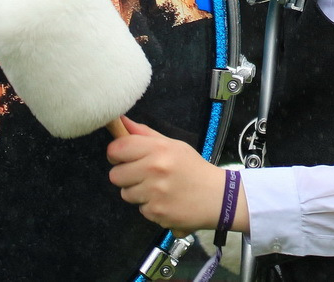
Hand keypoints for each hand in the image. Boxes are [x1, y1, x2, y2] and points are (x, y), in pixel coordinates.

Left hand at [107, 116, 243, 234]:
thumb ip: (144, 134)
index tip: (123, 157)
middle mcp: (154, 169)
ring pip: (125, 194)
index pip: (117, 149)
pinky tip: (165, 201)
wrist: (218, 197)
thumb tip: (120, 120)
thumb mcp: (172, 144)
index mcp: (157, 148)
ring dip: (137, 193)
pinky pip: (140, 209)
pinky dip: (150, 207)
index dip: (116, 154)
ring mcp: (155, 193)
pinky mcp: (157, 213)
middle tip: (143, 175)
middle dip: (125, 176)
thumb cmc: (192, 167)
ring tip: (157, 189)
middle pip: (115, 175)